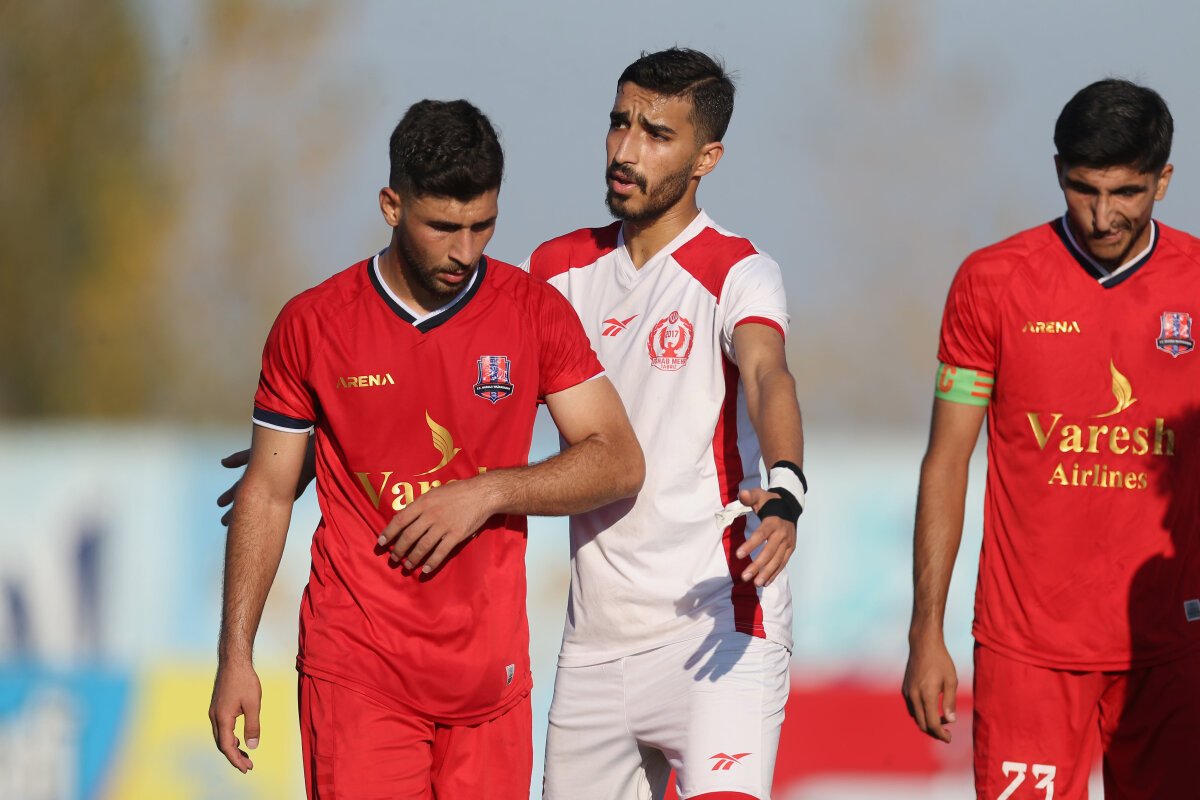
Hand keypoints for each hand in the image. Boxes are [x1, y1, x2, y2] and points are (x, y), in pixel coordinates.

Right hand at [209, 659, 261, 772]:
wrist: (234, 661)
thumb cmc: (245, 680)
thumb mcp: (253, 704)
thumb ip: (253, 726)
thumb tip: (252, 746)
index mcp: (223, 718)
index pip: (227, 746)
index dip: (236, 759)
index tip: (246, 768)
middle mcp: (215, 717)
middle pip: (222, 744)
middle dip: (234, 756)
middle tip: (248, 765)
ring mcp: (215, 711)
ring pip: (221, 736)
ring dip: (232, 747)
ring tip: (245, 755)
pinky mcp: (218, 707)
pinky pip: (222, 728)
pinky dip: (230, 737)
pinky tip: (239, 739)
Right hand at [218, 440, 314, 525]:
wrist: (304, 454)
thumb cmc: (280, 452)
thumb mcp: (255, 455)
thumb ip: (239, 459)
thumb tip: (223, 463)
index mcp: (256, 476)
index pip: (239, 489)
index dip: (229, 497)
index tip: (219, 504)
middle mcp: (263, 486)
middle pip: (246, 501)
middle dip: (235, 511)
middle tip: (224, 522)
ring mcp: (274, 492)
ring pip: (257, 508)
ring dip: (247, 516)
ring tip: (236, 524)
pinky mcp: (285, 497)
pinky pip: (272, 508)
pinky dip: (264, 515)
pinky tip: (258, 522)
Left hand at [377, 478, 496, 573]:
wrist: (482, 494)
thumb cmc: (458, 491)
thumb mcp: (435, 492)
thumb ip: (421, 505)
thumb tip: (406, 518)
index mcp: (423, 502)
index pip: (400, 519)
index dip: (388, 533)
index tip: (381, 543)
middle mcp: (430, 515)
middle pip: (409, 536)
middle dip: (399, 550)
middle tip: (394, 558)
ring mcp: (443, 526)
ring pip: (423, 547)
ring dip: (412, 558)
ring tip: (407, 566)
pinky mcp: (456, 535)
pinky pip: (441, 552)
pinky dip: (432, 563)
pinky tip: (425, 570)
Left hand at [734, 487, 796, 586]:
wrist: (790, 506)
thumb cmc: (770, 502)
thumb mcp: (760, 495)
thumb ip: (749, 496)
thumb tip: (741, 494)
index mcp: (773, 522)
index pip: (761, 535)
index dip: (750, 545)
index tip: (738, 555)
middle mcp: (782, 534)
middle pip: (769, 552)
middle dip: (757, 565)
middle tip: (744, 576)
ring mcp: (788, 543)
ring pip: (777, 561)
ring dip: (766, 573)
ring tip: (755, 583)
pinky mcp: (790, 549)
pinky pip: (782, 563)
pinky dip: (774, 573)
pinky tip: (764, 582)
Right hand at [901, 634, 957, 742]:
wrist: (923, 645)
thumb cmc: (941, 661)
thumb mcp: (951, 680)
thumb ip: (950, 701)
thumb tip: (950, 721)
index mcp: (927, 694)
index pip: (932, 723)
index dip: (941, 734)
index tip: (949, 738)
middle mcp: (914, 695)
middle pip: (922, 724)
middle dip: (934, 732)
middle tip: (947, 733)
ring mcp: (908, 692)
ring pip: (915, 717)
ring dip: (927, 723)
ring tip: (941, 720)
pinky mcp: (905, 688)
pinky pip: (911, 708)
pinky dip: (921, 713)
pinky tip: (931, 709)